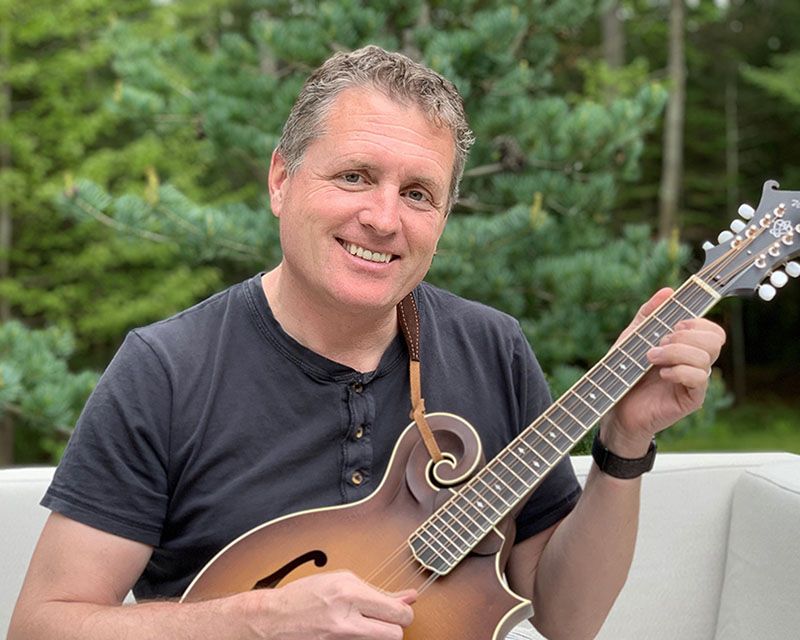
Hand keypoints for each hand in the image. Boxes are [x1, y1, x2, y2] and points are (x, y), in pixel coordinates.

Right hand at [241, 571, 415, 639]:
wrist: (272, 620)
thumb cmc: (304, 596)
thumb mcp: (341, 582)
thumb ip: (378, 591)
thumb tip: (410, 597)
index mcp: (349, 591)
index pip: (397, 611)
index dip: (404, 612)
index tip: (400, 611)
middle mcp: (345, 616)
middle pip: (396, 633)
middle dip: (395, 628)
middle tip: (386, 622)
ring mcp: (340, 637)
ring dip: (380, 635)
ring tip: (366, 626)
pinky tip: (355, 633)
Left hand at [601, 288, 726, 456]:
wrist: (614, 405)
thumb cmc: (624, 372)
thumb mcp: (633, 336)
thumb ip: (649, 313)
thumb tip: (668, 290)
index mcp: (686, 346)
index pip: (712, 329)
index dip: (698, 321)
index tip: (675, 323)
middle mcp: (695, 362)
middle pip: (716, 339)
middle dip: (686, 335)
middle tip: (660, 343)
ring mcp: (696, 381)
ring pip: (706, 357)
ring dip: (676, 352)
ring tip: (651, 358)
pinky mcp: (692, 398)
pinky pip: (699, 378)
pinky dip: (679, 371)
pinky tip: (661, 374)